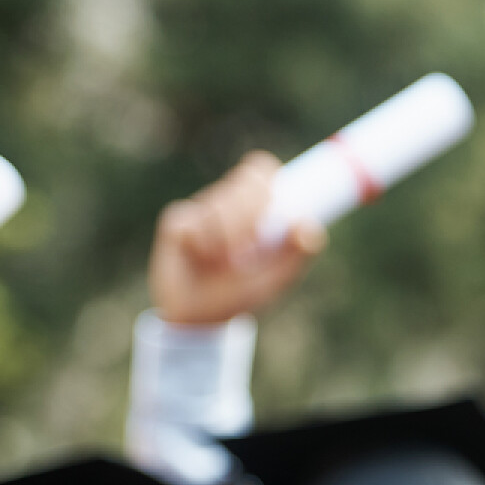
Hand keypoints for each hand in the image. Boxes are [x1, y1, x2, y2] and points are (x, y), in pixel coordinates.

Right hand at [149, 152, 323, 325]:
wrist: (202, 315)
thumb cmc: (242, 292)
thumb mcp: (277, 277)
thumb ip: (298, 252)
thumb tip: (306, 222)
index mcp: (257, 208)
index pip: (262, 168)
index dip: (266, 179)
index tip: (272, 204)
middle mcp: (228, 202)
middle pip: (247, 182)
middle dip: (252, 215)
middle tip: (248, 249)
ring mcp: (202, 209)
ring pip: (220, 204)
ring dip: (229, 238)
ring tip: (226, 262)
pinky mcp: (178, 221)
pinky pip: (195, 223)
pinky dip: (205, 246)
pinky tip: (201, 259)